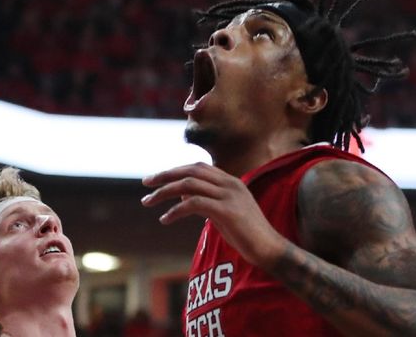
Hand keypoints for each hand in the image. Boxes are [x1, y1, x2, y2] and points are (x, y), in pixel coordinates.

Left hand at [141, 162, 286, 267]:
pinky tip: (165, 219)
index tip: (158, 178)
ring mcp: (229, 196)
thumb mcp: (226, 213)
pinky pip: (194, 204)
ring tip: (148, 201)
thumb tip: (184, 197)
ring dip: (165, 192)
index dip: (177, 170)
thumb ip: (208, 202)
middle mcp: (230, 183)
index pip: (199, 167)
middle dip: (166, 175)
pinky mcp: (226, 211)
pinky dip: (176, 210)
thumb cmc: (248, 235)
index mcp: (231, 182)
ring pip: (189, 184)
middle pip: (191, 170)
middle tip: (146, 183)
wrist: (269, 249)